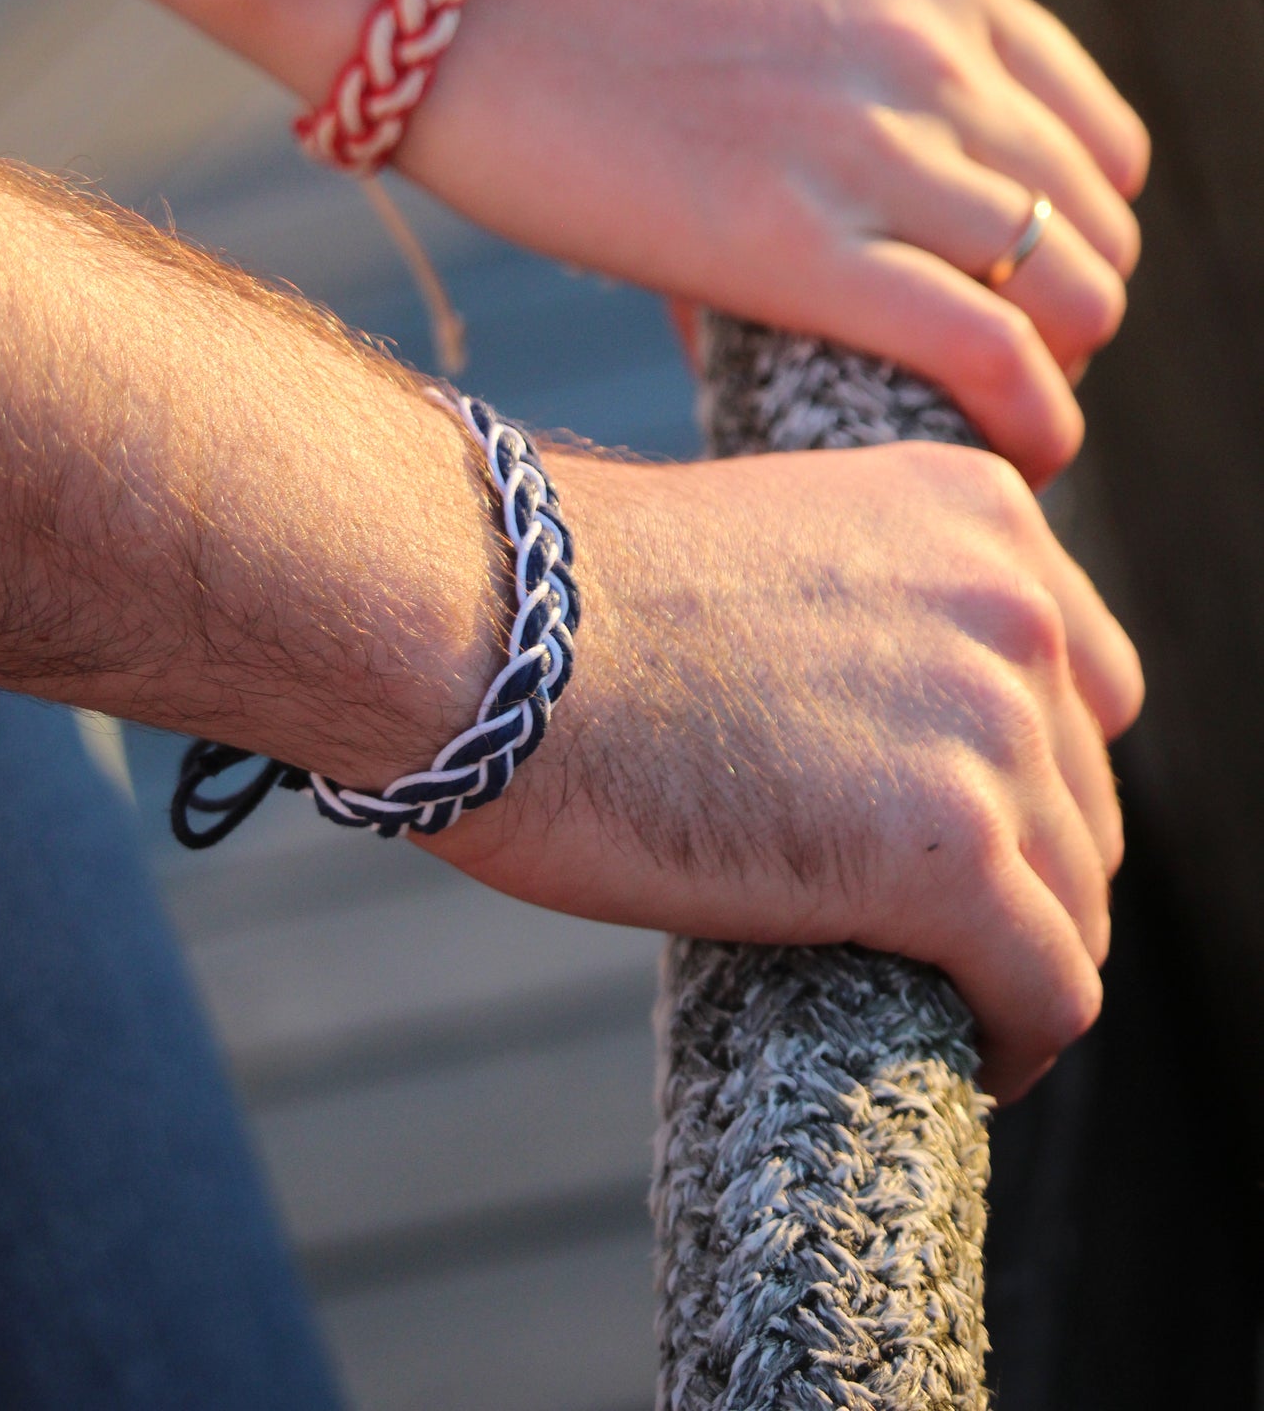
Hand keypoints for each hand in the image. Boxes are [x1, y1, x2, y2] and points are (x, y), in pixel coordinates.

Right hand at [405, 0, 1149, 484]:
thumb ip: (843, 89)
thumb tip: (841, 233)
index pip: (1101, 143)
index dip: (1077, 239)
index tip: (1016, 300)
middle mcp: (936, 54)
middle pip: (1101, 228)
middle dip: (1071, 321)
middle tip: (992, 377)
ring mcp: (876, 145)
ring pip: (1080, 294)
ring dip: (1058, 378)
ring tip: (988, 424)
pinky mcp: (800, 243)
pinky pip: (995, 351)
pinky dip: (1034, 421)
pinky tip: (1013, 458)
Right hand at [423, 440, 1142, 1103]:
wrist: (484, 627)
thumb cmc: (572, 602)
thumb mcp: (780, 552)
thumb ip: (877, 613)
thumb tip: (899, 733)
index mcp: (977, 511)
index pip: (1084, 685)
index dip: (1031, 779)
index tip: (970, 842)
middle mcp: (1014, 603)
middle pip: (1084, 798)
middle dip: (1022, 874)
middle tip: (934, 935)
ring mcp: (990, 723)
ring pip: (1074, 904)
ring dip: (1014, 961)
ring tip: (942, 1002)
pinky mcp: (951, 851)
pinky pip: (1049, 990)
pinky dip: (1019, 1040)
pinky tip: (968, 1058)